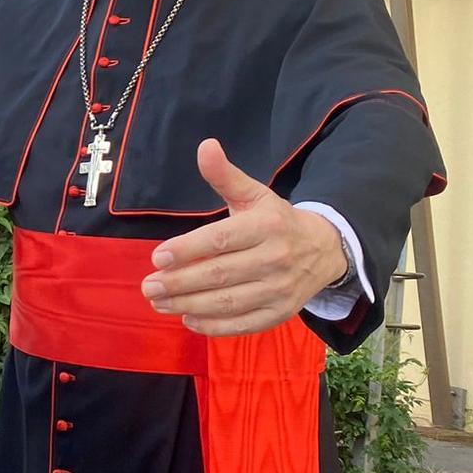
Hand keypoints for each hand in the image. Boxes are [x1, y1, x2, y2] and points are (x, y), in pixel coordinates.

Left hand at [141, 139, 346, 336]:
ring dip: (189, 305)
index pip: (221, 240)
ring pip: (229, 302)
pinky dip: (213, 326)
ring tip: (159, 302)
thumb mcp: (254, 194)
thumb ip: (225, 176)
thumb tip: (205, 146)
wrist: (324, 249)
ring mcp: (280, 290)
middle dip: (180, 283)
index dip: (188, 250)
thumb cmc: (277, 221)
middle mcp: (275, 259)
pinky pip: (243, 324)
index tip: (157, 257)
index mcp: (267, 226)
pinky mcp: (280, 313)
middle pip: (220, 275)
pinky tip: (187, 319)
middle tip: (148, 286)